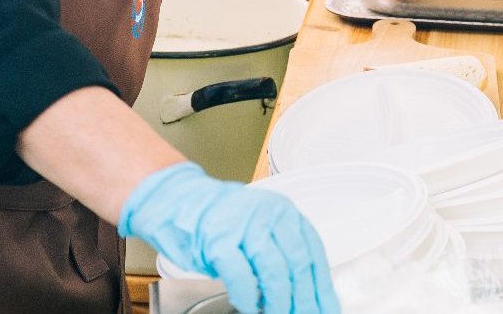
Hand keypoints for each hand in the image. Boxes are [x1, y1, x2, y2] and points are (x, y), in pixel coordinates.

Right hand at [120, 162, 339, 313]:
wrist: (175, 199)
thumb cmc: (216, 218)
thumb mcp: (258, 227)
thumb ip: (280, 251)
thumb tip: (303, 289)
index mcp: (284, 212)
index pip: (313, 253)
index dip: (321, 286)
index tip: (327, 308)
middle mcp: (268, 215)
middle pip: (298, 265)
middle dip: (304, 299)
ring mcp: (244, 225)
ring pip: (274, 272)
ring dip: (278, 302)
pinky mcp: (218, 239)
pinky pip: (241, 276)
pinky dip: (248, 297)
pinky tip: (249, 306)